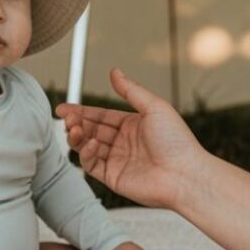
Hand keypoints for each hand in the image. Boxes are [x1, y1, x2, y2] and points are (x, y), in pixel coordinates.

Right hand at [55, 68, 209, 210]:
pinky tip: (93, 144)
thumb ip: (130, 90)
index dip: (81, 111)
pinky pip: (92, 164)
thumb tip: (114, 71)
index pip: (100, 115)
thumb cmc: (176, 141)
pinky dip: (87, 153)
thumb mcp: (154, 107)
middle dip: (76, 123)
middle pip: (91, 130)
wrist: (185, 175)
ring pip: (87, 147)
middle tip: (66, 117)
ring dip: (77, 137)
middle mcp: (123, 143)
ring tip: (74, 129)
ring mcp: (117, 161)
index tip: (64, 108)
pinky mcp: (113, 178)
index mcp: (132, 125)